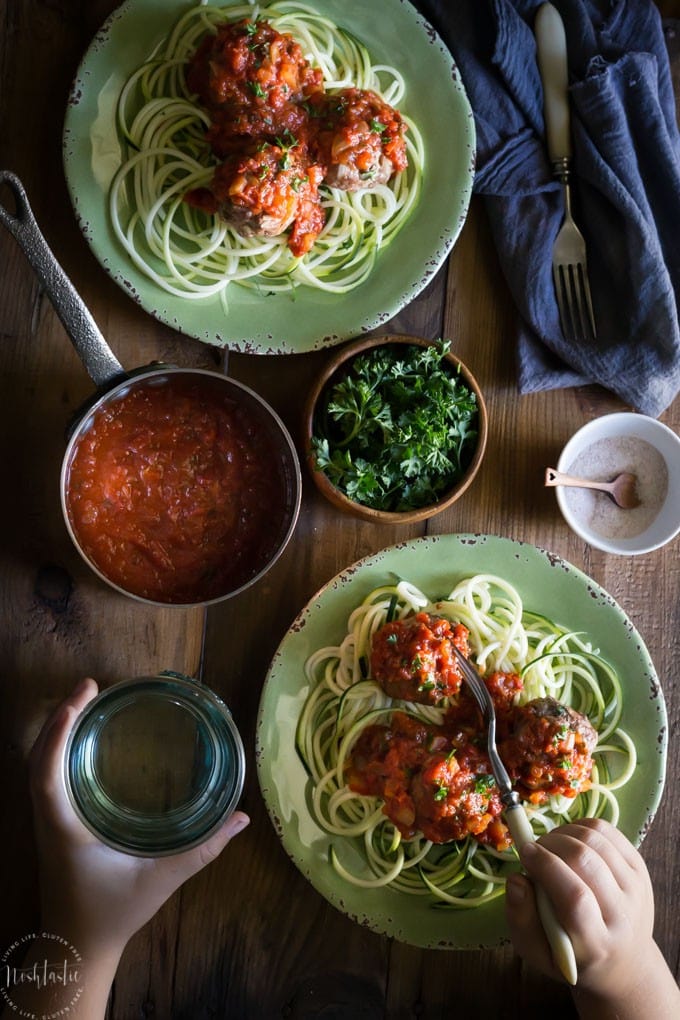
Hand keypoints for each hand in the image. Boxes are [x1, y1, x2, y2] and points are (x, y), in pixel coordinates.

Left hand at [29, 677, 249, 959]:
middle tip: (91, 687)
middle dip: (60, 717)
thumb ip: (202, 850)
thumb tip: (242, 819)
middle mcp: (48, 818)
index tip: (82, 697)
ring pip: (39, 766)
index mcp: (64, 827)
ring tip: (87, 702)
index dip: (59, 732)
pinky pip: (47, 777)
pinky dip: (58, 749)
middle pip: (38, 758)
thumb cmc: (113, 913)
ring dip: (57, 731)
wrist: (77, 947)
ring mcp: (46, 821)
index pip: (47, 772)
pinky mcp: (52, 825)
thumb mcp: (159, 881)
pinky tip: (83, 740)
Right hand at [505, 818, 679, 1017]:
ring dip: (565, 832)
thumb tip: (516, 879)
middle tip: (535, 850)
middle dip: (551, 844)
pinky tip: (570, 840)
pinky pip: (608, 832)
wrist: (624, 961)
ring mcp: (636, 889)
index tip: (525, 853)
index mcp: (595, 943)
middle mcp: (622, 916)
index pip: (575, 897)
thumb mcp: (538, 953)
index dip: (547, 867)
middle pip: (586, 861)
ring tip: (551, 846)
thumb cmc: (573, 956)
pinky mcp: (641, 869)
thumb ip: (521, 919)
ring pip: (596, 840)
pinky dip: (582, 826)